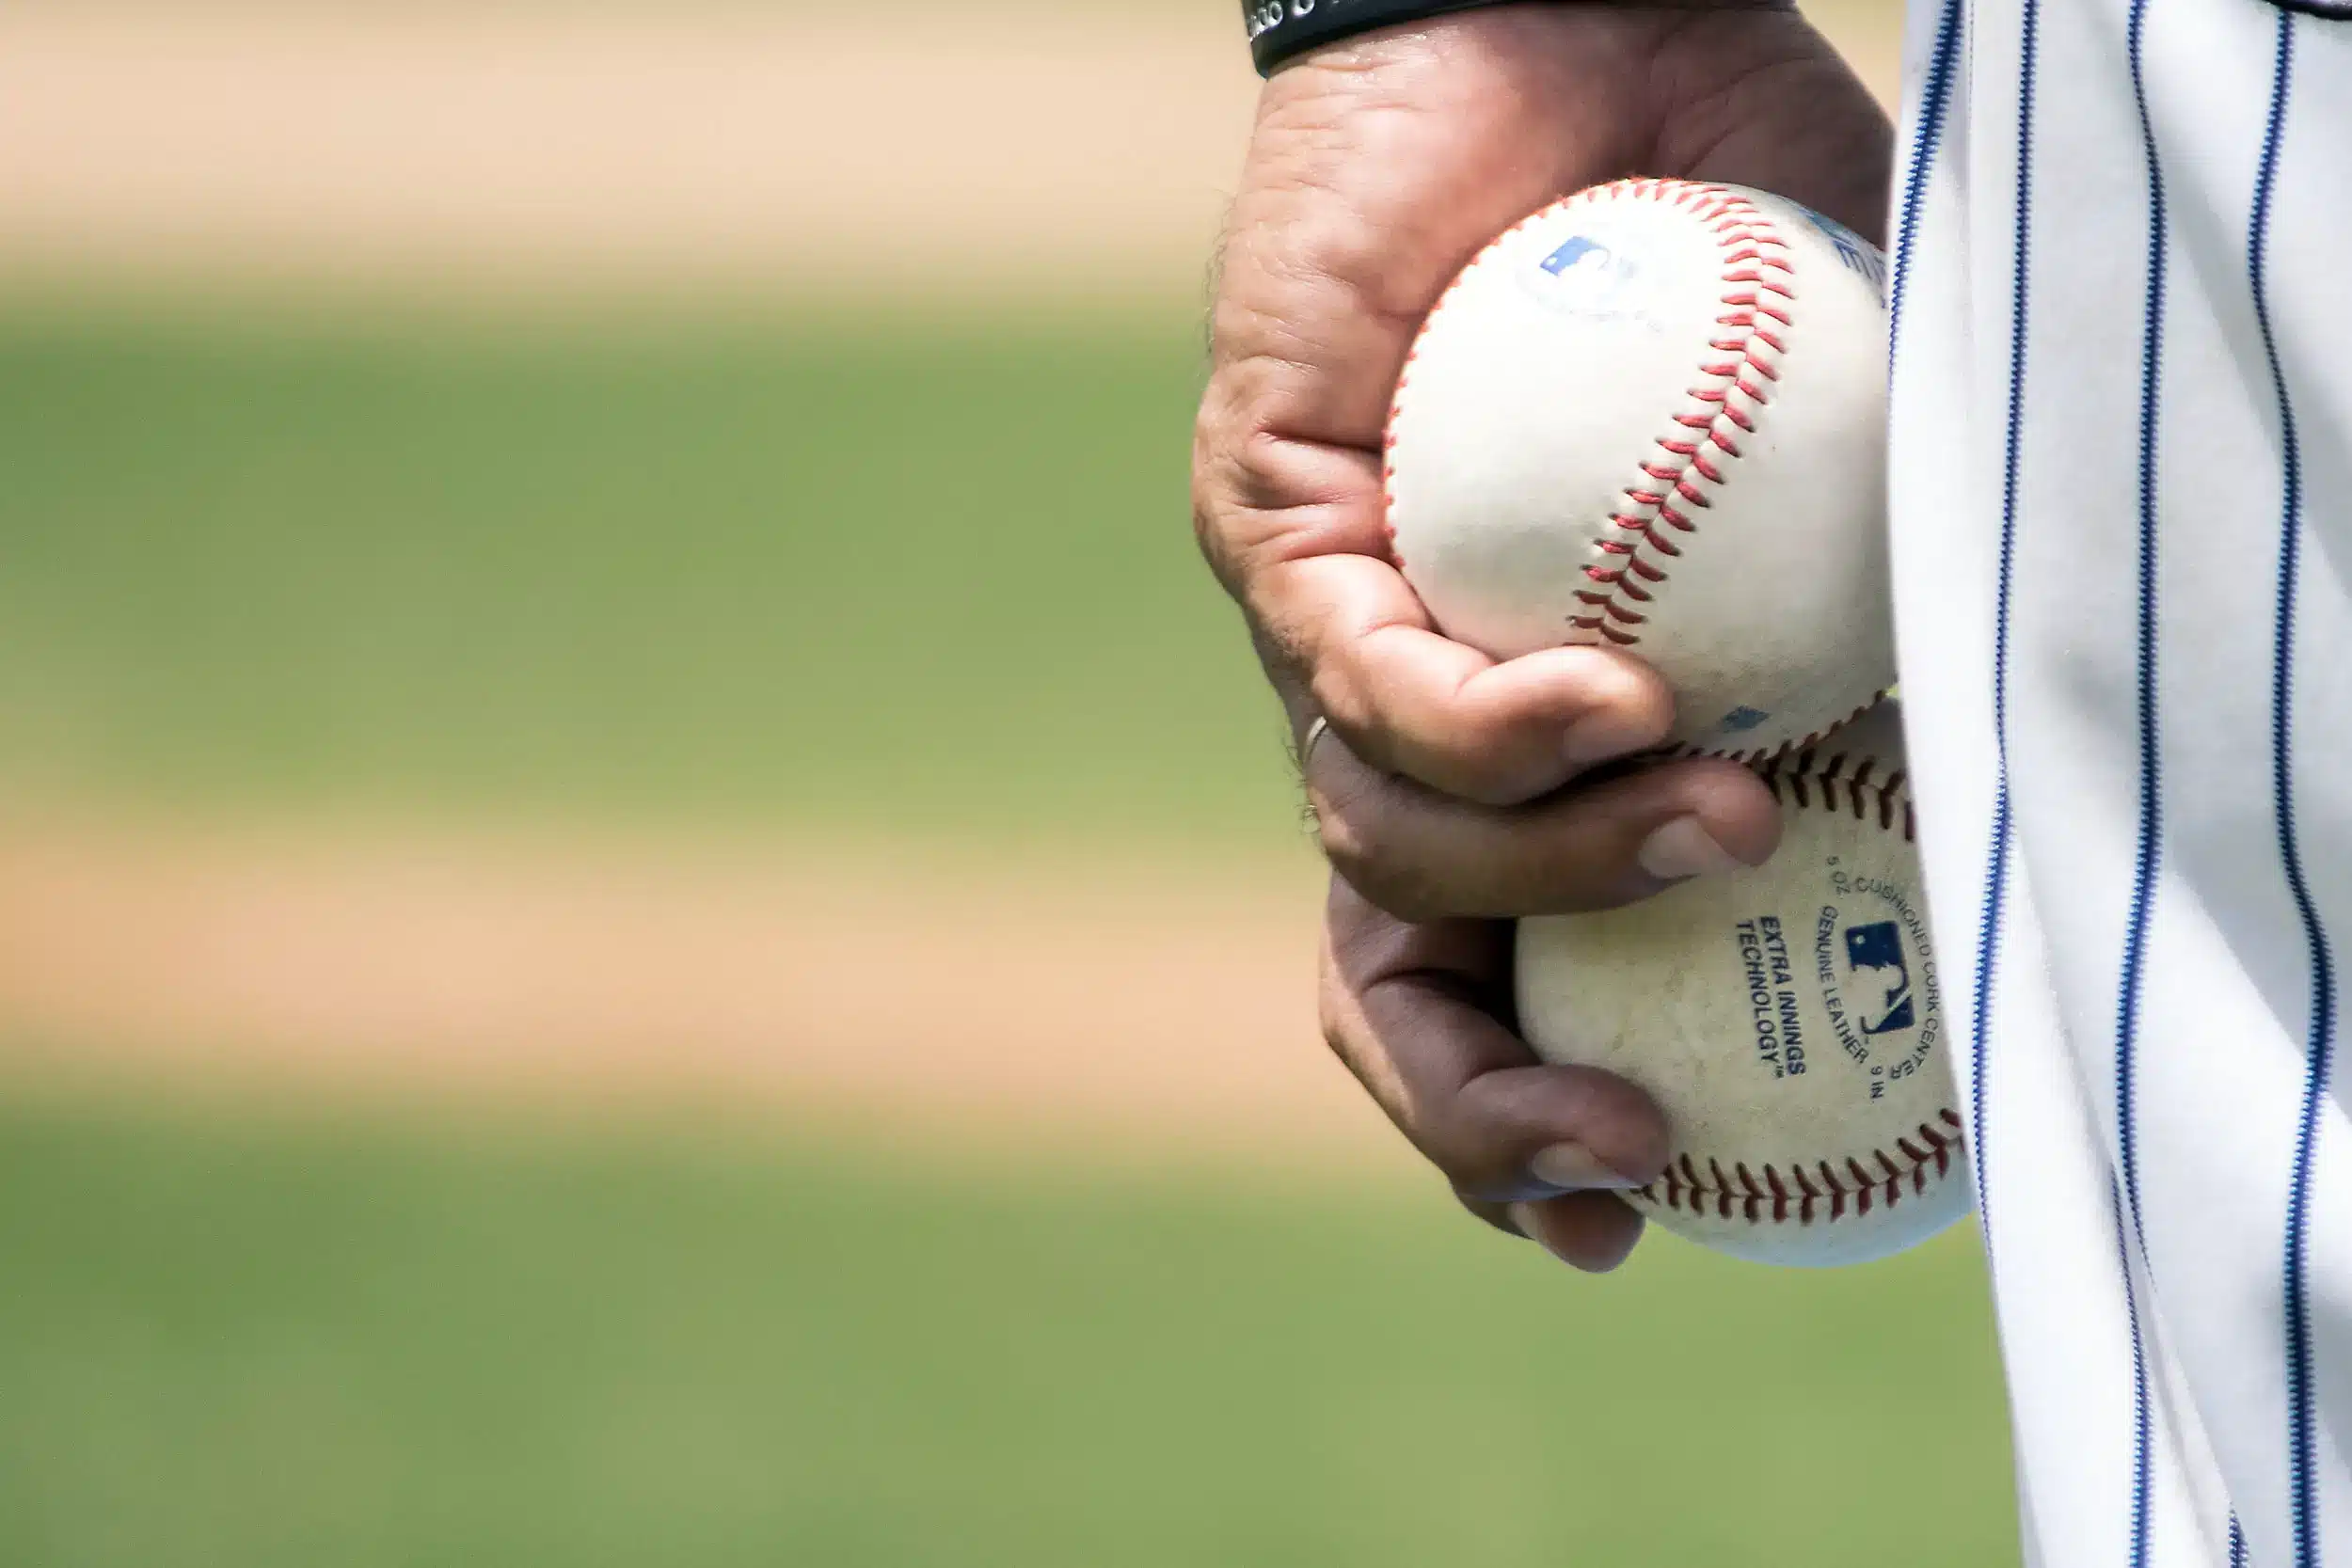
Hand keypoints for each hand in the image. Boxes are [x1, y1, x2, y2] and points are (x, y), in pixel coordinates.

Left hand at [1195, 4, 1892, 1264]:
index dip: (1528, 1120)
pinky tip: (1616, 688)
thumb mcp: (1866, 458)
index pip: (1485, 975)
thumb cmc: (1740, 243)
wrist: (1581, 35)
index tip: (1633, 1211)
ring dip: (1558, 876)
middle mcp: (1401, 707)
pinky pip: (1354, 672)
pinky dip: (1493, 720)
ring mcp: (1326, 622)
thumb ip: (1908, 608)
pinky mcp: (1267, 515)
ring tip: (1716, 813)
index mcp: (1517, 738)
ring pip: (1378, 842)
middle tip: (1622, 1156)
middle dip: (1480, 1104)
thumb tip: (2009, 769)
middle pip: (1385, 969)